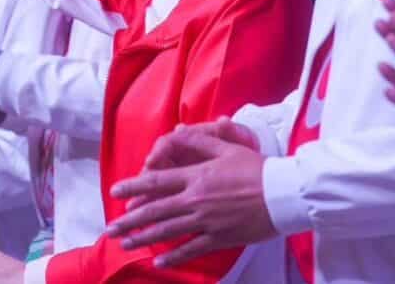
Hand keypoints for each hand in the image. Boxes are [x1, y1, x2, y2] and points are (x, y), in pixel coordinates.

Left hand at [106, 118, 273, 267]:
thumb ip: (199, 140)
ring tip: (125, 244)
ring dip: (144, 238)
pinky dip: (174, 257)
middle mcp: (195, 199)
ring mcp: (206, 221)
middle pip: (155, 210)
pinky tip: (160, 263)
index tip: (115, 192)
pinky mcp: (219, 238)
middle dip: (130, 220)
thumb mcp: (227, 147)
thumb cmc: (256, 168)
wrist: (283, 193)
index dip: (133, 186)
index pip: (157, 181)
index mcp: (196, 176)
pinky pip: (192, 249)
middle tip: (110, 228)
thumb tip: (176, 131)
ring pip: (168, 231)